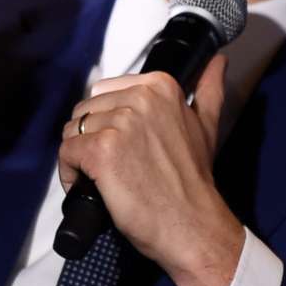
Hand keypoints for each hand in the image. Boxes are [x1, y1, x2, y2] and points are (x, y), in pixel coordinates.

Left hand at [55, 53, 245, 285]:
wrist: (192, 225)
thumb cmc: (194, 180)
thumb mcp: (206, 126)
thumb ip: (209, 90)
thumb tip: (219, 60)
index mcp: (160, 85)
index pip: (105, 92)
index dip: (107, 122)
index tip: (122, 147)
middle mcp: (139, 97)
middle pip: (86, 110)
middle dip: (91, 139)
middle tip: (110, 168)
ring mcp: (120, 123)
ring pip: (73, 131)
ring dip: (79, 158)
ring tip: (99, 180)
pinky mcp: (101, 150)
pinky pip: (66, 153)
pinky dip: (70, 174)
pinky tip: (88, 188)